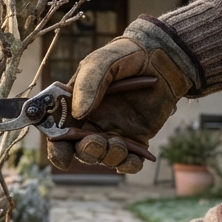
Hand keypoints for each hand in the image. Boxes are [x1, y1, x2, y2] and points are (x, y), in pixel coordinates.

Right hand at [47, 19, 194, 172]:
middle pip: (80, 150)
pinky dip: (128, 165)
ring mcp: (114, 131)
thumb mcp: (101, 62)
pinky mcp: (136, 139)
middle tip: (97, 141)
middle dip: (86, 152)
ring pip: (103, 158)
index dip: (57, 149)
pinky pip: (128, 161)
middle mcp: (91, 122)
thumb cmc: (126, 56)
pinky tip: (132, 158)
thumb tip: (79, 114)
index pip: (59, 133)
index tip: (63, 158)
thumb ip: (87, 84)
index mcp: (75, 105)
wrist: (163, 58)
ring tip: (119, 144)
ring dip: (108, 157)